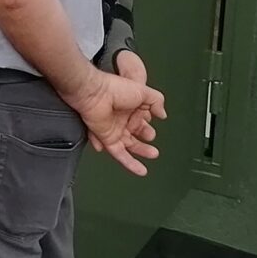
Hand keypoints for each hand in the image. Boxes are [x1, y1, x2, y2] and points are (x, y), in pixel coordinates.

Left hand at [64, 56, 166, 177]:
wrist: (93, 93)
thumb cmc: (114, 88)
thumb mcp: (143, 91)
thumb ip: (156, 101)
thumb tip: (163, 114)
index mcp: (130, 107)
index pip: (143, 121)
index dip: (149, 126)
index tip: (154, 129)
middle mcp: (122, 119)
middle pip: (137, 135)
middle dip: (146, 143)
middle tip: (154, 149)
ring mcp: (114, 129)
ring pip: (129, 146)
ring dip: (141, 152)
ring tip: (152, 155)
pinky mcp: (107, 138)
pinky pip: (119, 154)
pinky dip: (129, 163)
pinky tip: (138, 169)